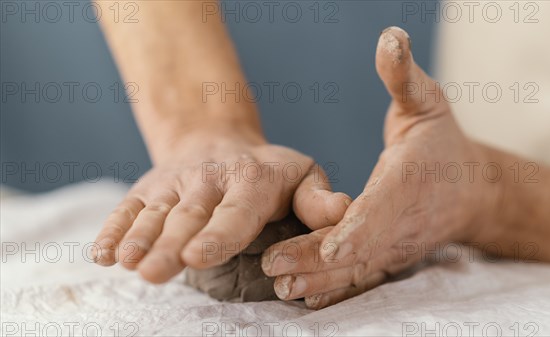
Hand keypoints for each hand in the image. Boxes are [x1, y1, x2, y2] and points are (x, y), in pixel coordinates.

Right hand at [92, 127, 350, 282]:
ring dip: (138, 238)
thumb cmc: (269, 172)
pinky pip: (128, 208)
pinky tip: (102, 255)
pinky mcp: (148, 189)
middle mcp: (209, 180)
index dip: (217, 235)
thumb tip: (343, 212)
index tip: (198, 256)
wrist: (219, 141)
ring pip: (154, 212)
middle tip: (153, 272)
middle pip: (188, 216)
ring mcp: (174, 184)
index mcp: (251, 181)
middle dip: (169, 245)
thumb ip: (318, 199)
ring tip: (127, 262)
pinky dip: (113, 230)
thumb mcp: (303, 176)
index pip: (235, 211)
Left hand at [261, 27, 498, 308]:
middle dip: (317, 259)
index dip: (357, 228)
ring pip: (356, 270)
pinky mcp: (389, 259)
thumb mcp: (427, 102)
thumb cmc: (443, 143)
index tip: (330, 244)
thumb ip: (403, 76)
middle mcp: (402, 221)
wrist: (471, 190)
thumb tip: (390, 36)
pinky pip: (361, 279)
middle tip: (272, 264)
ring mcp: (396, 246)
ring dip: (318, 280)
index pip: (383, 210)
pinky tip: (303, 296)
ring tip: (279, 285)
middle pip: (359, 248)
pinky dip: (334, 290)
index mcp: (408, 182)